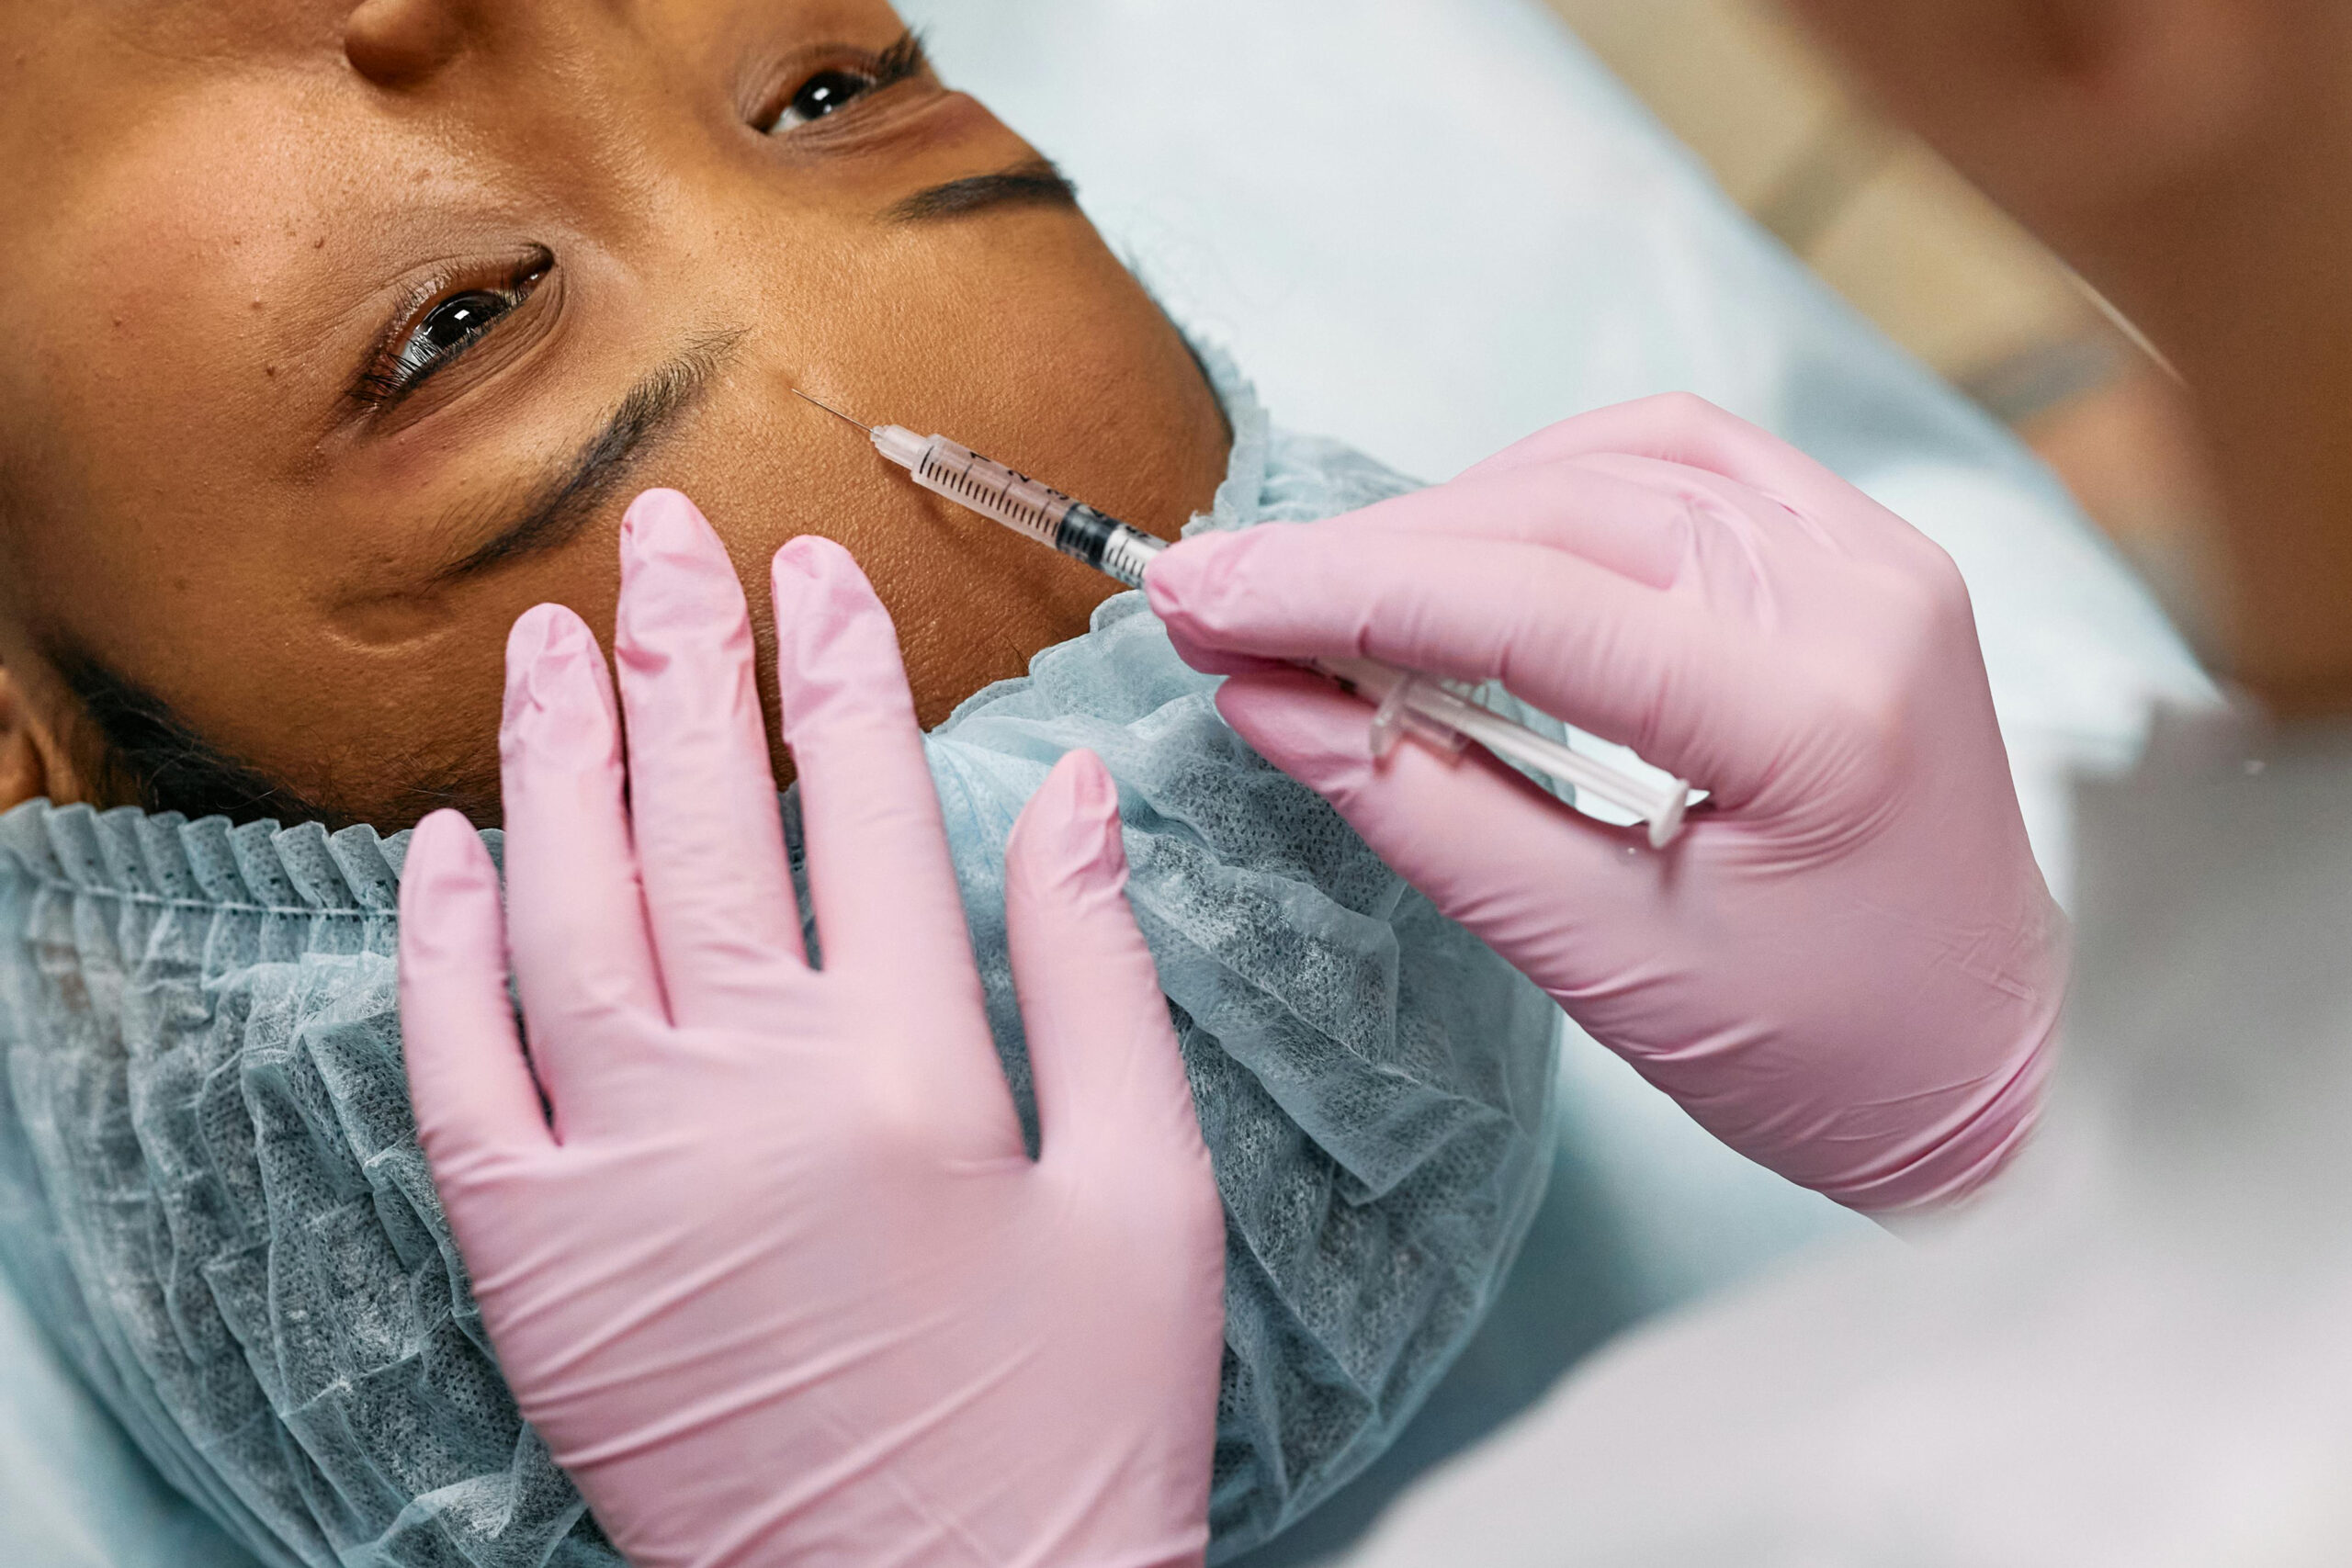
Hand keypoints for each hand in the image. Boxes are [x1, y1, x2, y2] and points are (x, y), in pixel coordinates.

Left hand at [397, 491, 1224, 1567]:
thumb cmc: (1072, 1429)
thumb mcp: (1150, 1197)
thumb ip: (1097, 974)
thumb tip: (1073, 791)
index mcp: (912, 1068)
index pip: (860, 802)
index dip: (836, 667)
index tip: (816, 571)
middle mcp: (746, 1092)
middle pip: (702, 817)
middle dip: (681, 653)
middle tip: (662, 536)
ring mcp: (619, 1172)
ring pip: (564, 909)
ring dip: (556, 757)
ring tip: (550, 638)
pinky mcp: (535, 1259)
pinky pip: (455, 1070)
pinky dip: (438, 947)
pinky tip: (446, 844)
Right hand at [1146, 395, 2063, 1212]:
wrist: (1994, 1065)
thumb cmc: (1815, 1054)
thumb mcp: (1600, 959)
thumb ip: (1424, 812)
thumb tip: (1263, 698)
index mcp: (1816, 720)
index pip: (1532, 607)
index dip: (1342, 591)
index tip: (1196, 596)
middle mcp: (1863, 599)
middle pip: (1564, 513)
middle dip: (1372, 550)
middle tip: (1222, 594)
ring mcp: (1877, 558)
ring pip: (1614, 464)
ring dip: (1453, 512)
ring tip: (1327, 587)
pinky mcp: (1862, 553)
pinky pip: (1679, 463)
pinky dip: (1550, 488)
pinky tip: (1467, 545)